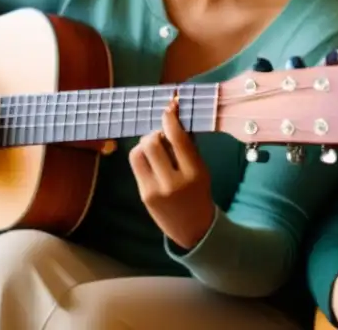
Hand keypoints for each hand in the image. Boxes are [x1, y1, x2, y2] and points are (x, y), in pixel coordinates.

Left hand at [129, 98, 214, 249]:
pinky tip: (150, 160)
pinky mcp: (144, 195)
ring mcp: (156, 189)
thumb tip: (173, 118)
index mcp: (194, 173)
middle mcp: (174, 181)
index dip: (170, 119)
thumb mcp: (201, 169)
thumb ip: (188, 147)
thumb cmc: (198, 192)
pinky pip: (136, 164)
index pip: (178, 139)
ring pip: (139, 151)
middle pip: (153, 142)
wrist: (194, 229)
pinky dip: (141, 155)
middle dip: (155, 133)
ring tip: (155, 148)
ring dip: (145, 143)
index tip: (169, 108)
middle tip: (162, 136)